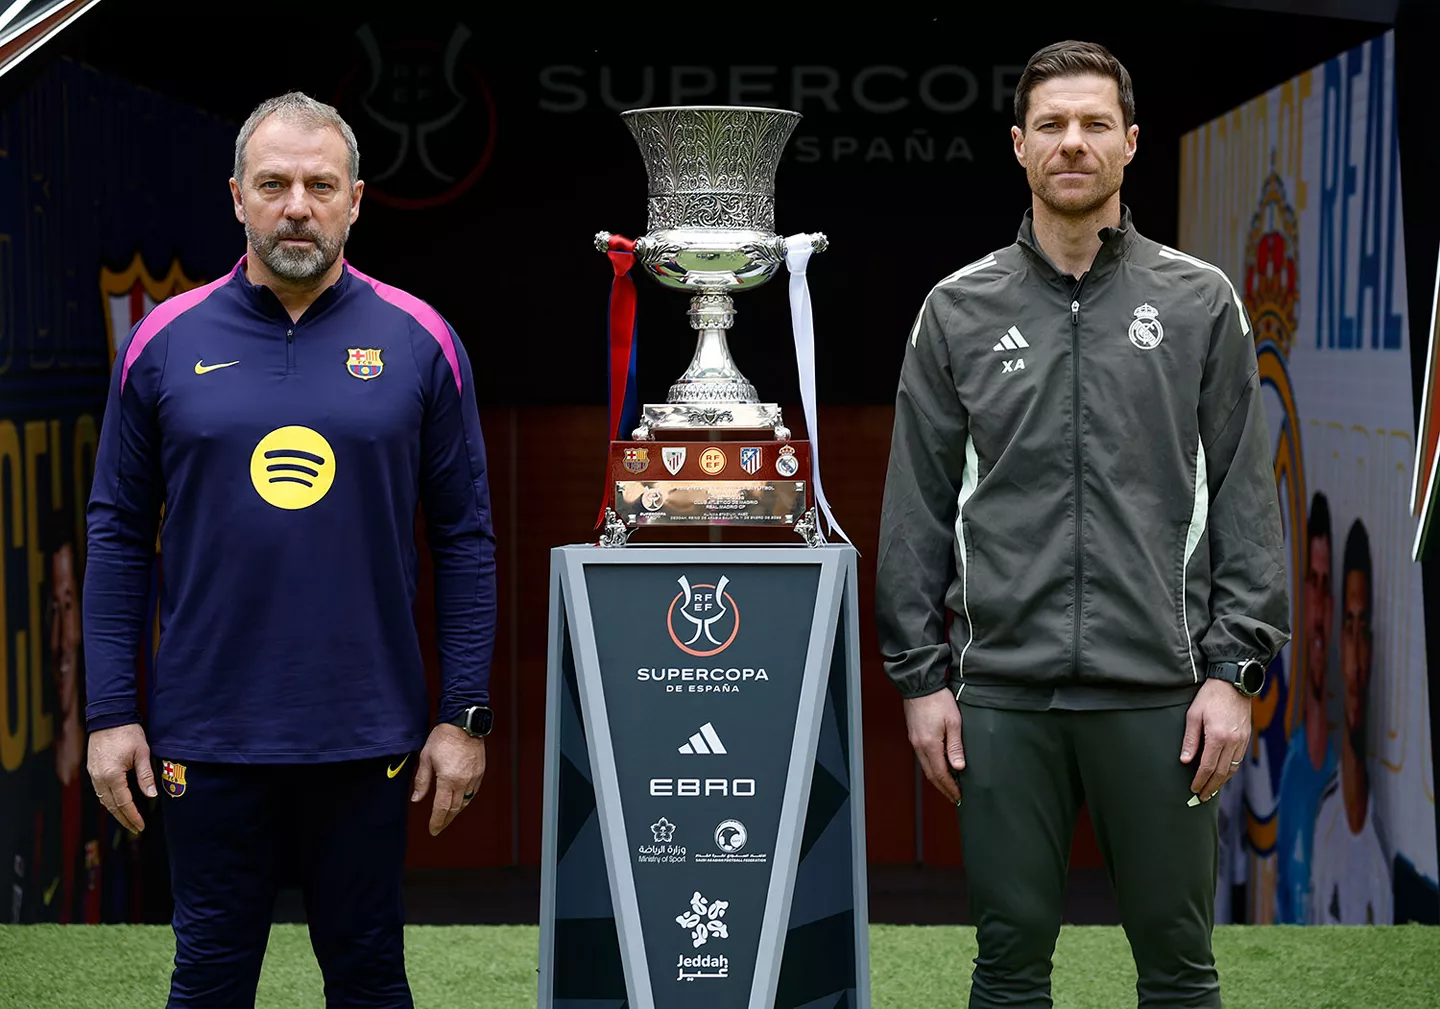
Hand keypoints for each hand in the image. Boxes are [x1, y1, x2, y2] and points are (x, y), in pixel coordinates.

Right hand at [87, 724, 156, 832]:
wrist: (109, 717)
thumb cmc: (127, 732)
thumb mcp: (142, 753)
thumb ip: (145, 776)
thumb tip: (151, 795)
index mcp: (112, 775)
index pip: (123, 803)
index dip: (132, 816)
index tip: (141, 826)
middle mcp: (99, 777)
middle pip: (110, 805)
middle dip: (123, 819)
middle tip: (135, 828)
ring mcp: (93, 774)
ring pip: (103, 799)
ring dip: (115, 811)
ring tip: (127, 820)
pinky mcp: (92, 769)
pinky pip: (99, 791)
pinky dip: (108, 801)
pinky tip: (117, 804)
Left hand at [410, 723, 486, 835]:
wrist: (463, 723)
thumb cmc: (443, 738)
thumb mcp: (426, 758)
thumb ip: (422, 781)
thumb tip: (416, 798)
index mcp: (448, 780)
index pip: (442, 808)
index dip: (436, 821)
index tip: (433, 829)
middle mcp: (463, 781)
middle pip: (455, 809)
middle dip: (446, 820)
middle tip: (439, 827)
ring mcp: (473, 777)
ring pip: (465, 801)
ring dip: (456, 811)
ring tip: (448, 816)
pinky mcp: (480, 771)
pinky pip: (473, 791)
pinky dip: (466, 799)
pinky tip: (460, 800)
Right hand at [903, 688, 964, 804]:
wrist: (920, 685)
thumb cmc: (937, 700)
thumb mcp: (953, 722)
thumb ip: (955, 746)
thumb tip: (958, 767)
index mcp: (930, 745)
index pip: (940, 774)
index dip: (950, 787)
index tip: (958, 797)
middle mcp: (919, 746)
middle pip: (931, 774)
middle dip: (943, 788)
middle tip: (954, 797)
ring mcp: (915, 741)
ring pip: (925, 767)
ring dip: (937, 779)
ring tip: (948, 786)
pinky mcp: (914, 735)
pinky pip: (922, 758)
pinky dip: (931, 767)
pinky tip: (939, 767)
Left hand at [1181, 677, 1251, 801]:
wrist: (1233, 682)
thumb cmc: (1210, 696)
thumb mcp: (1193, 715)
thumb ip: (1190, 740)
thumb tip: (1185, 760)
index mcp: (1217, 737)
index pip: (1208, 767)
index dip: (1200, 780)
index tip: (1194, 789)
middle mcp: (1233, 742)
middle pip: (1222, 772)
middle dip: (1211, 786)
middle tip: (1202, 797)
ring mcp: (1242, 740)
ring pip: (1233, 768)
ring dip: (1222, 781)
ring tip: (1212, 789)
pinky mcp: (1246, 737)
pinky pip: (1239, 760)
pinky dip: (1230, 770)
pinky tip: (1223, 774)